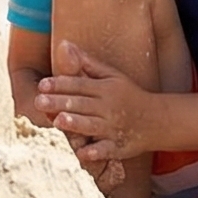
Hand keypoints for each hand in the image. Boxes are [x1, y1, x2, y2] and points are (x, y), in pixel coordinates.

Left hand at [38, 42, 156, 182]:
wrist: (158, 120)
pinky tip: (83, 154)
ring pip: (92, 126)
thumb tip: (64, 44)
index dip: (60, 84)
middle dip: (60, 103)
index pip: (79, 85)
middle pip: (82, 104)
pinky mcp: (120, 147)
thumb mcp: (112, 76)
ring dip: (76, 124)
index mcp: (105, 89)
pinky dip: (96, 152)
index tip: (42, 85)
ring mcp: (114, 128)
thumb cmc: (128, 95)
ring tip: (58, 121)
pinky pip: (107, 150)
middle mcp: (109, 108)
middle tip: (39, 102)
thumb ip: (87, 63)